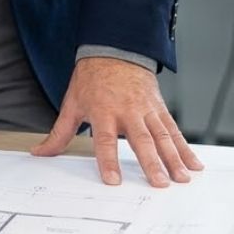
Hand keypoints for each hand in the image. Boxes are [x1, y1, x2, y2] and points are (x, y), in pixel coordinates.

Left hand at [32, 57, 204, 186]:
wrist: (112, 50)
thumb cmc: (90, 80)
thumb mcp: (72, 103)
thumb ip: (59, 133)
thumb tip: (39, 153)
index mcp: (102, 110)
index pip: (104, 139)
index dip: (107, 159)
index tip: (113, 180)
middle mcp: (125, 110)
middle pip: (139, 139)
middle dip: (150, 162)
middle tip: (158, 183)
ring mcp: (145, 109)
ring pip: (161, 135)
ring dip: (173, 158)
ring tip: (181, 178)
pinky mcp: (159, 108)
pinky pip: (174, 129)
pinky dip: (185, 147)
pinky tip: (194, 165)